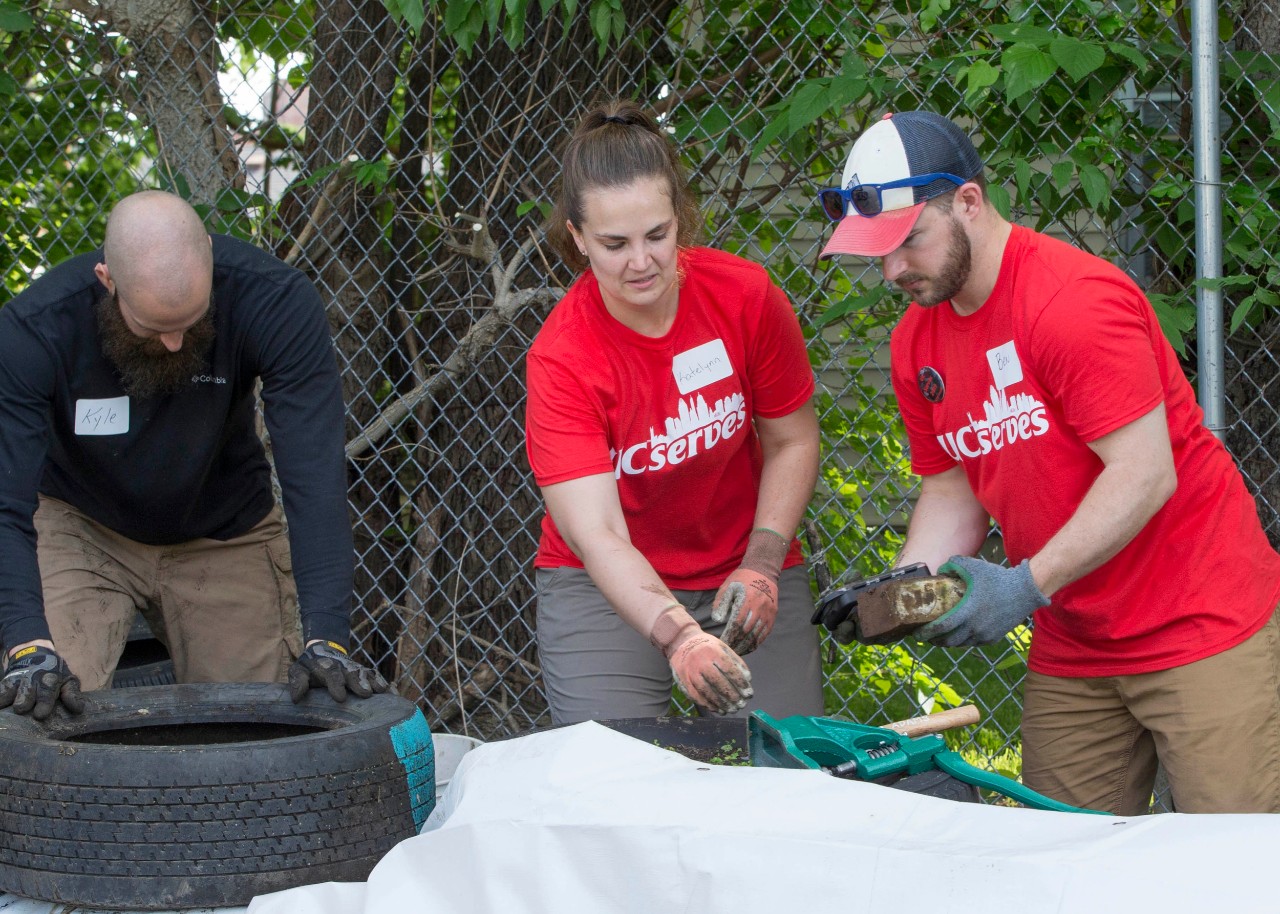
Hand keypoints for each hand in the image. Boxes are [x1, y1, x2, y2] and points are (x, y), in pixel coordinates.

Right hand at [0, 646, 84, 719]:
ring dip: (8, 699)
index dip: (44, 704)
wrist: (35, 654)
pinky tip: (1, 704)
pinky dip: (0, 698)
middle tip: (21, 709)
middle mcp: (32, 680)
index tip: (40, 714)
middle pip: (26, 693)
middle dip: (23, 701)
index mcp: (50, 681)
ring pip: (10, 691)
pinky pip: (0, 691)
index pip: (47, 693)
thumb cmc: (54, 675)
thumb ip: (72, 695)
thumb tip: (79, 710)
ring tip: (9, 708)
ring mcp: (17, 681)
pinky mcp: (6, 682)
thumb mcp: (68, 681)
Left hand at [288, 641, 389, 702]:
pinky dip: (386, 684)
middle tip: (365, 693)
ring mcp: (356, 669)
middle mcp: (344, 667)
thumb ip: (297, 681)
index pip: (332, 675)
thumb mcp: (298, 670)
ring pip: (367, 674)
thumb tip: (297, 697)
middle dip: (359, 682)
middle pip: (353, 673)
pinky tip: (394, 694)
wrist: (325, 650)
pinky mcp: (366, 673)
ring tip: (383, 692)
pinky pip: (377, 677)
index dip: (336, 685)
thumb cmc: (310, 666)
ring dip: (375, 682)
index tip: (340, 697)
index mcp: (326, 667)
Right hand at [649, 604, 752, 713]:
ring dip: (721, 703)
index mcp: (713, 651)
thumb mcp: (722, 647)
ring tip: (733, 709)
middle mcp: (700, 661)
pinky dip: (709, 705)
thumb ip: (736, 662)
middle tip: (742, 704)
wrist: (681, 642)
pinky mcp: (684, 681)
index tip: (749, 693)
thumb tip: (747, 679)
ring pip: (707, 691)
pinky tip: (719, 709)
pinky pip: (697, 696)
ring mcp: (690, 672)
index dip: (740, 683)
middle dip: (732, 696)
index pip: (729, 669)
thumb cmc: (707, 646)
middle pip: (718, 682)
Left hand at [711, 570, 776, 654]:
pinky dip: (757, 642)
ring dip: (747, 645)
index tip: (723, 643)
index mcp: (746, 600)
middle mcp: (758, 607)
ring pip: (757, 634)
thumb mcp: (727, 587)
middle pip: (747, 632)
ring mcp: (768, 612)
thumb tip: (717, 620)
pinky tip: (750, 647)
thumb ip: (720, 603)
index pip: (736, 624)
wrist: (762, 571)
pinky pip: (766, 632)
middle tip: (729, 650)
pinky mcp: (773, 614)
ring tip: (738, 651)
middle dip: (737, 643)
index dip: (729, 636)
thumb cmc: (741, 579)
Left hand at [915, 556, 1049, 646]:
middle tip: (926, 636)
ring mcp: (984, 635)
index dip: (926, 632)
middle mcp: (975, 627)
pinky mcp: (993, 638)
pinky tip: (958, 635)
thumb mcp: (972, 566)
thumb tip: (940, 570)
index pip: (940, 628)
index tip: (916, 633)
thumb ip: (953, 565)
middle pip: (947, 641)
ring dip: (947, 642)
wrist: (1025, 590)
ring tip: (939, 637)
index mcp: (966, 612)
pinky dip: (963, 641)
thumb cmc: (996, 578)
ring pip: (960, 644)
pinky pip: (973, 643)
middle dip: (934, 640)